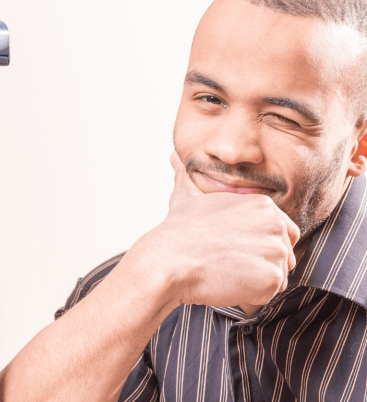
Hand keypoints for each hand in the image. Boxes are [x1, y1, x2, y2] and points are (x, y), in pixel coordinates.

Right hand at [126, 152, 299, 308]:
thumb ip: (186, 176)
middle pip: (283, 255)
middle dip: (260, 263)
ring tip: (224, 271)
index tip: (236, 250)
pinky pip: (270, 293)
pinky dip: (250, 295)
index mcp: (263, 204)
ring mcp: (276, 251)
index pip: (282, 232)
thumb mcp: (184, 196)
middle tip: (228, 262)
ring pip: (277, 275)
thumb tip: (174, 157)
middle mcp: (276, 224)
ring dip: (253, 280)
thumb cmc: (177, 231)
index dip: (259, 245)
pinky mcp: (272, 277)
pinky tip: (227, 282)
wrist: (169, 260)